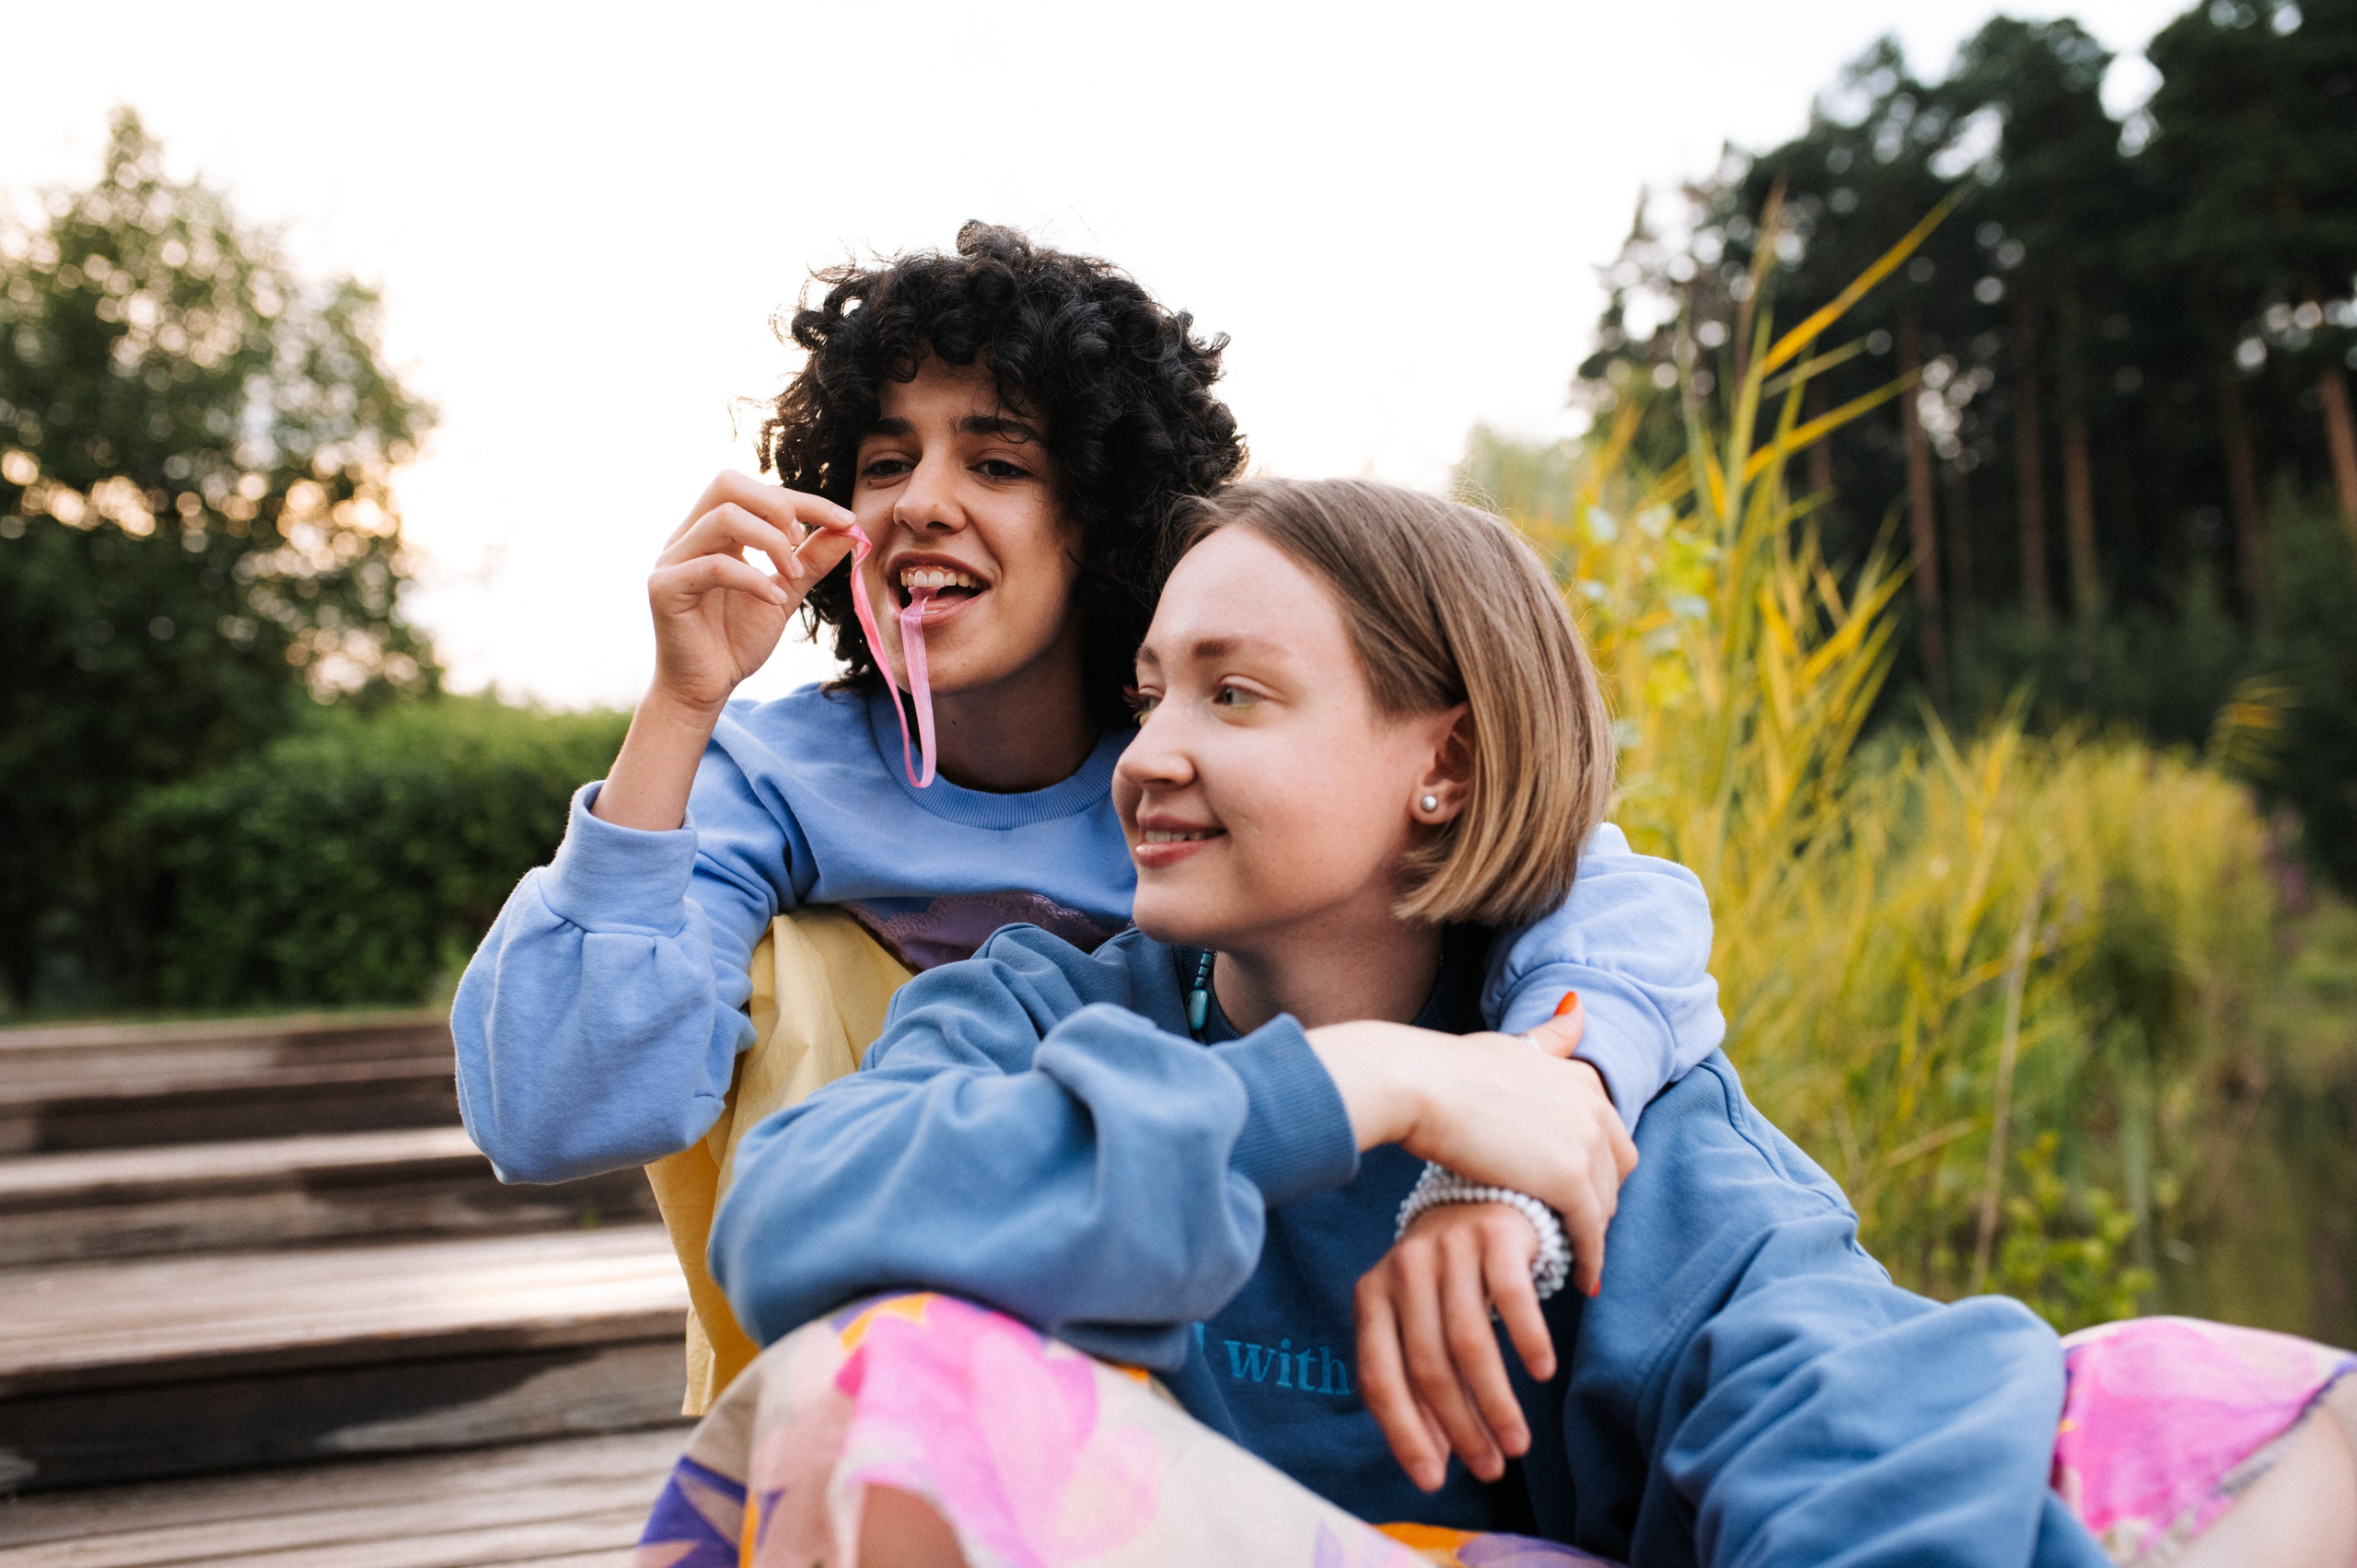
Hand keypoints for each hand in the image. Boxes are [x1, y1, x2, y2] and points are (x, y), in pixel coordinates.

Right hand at [645, 470, 860, 714]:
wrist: (706, 688)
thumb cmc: (737, 641)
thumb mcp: (785, 593)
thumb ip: (811, 560)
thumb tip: (850, 528)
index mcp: (712, 531)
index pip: (755, 491)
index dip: (804, 500)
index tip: (846, 520)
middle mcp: (687, 537)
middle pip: (728, 482)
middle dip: (778, 505)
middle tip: (803, 541)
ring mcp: (672, 560)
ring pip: (723, 518)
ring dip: (771, 542)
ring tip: (793, 575)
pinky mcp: (665, 588)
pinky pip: (714, 566)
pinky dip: (754, 579)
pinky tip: (775, 600)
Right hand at [1309, 997, 1636, 1296]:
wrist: (1420, 1086)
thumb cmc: (1449, 1067)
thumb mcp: (1509, 1046)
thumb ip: (1547, 1037)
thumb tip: (1576, 1005)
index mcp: (1580, 1077)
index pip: (1607, 1133)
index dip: (1594, 1166)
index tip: (1577, 1192)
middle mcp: (1593, 1106)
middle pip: (1616, 1170)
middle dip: (1599, 1199)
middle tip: (1573, 1228)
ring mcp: (1585, 1143)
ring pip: (1604, 1204)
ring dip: (1590, 1232)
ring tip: (1569, 1256)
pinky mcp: (1571, 1181)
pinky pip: (1590, 1232)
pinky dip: (1590, 1258)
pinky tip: (1581, 1281)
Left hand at [1355, 1201, 1554, 1490]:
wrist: (1480, 1195)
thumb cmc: (1447, 1281)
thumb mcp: (1418, 1322)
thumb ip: (1417, 1382)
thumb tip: (1433, 1464)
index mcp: (1371, 1295)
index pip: (1379, 1377)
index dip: (1405, 1434)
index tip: (1433, 1480)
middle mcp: (1403, 1269)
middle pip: (1428, 1366)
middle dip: (1460, 1428)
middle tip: (1492, 1468)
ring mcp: (1448, 1248)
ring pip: (1469, 1342)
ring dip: (1496, 1403)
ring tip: (1518, 1444)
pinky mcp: (1494, 1235)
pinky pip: (1513, 1299)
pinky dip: (1528, 1341)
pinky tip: (1542, 1373)